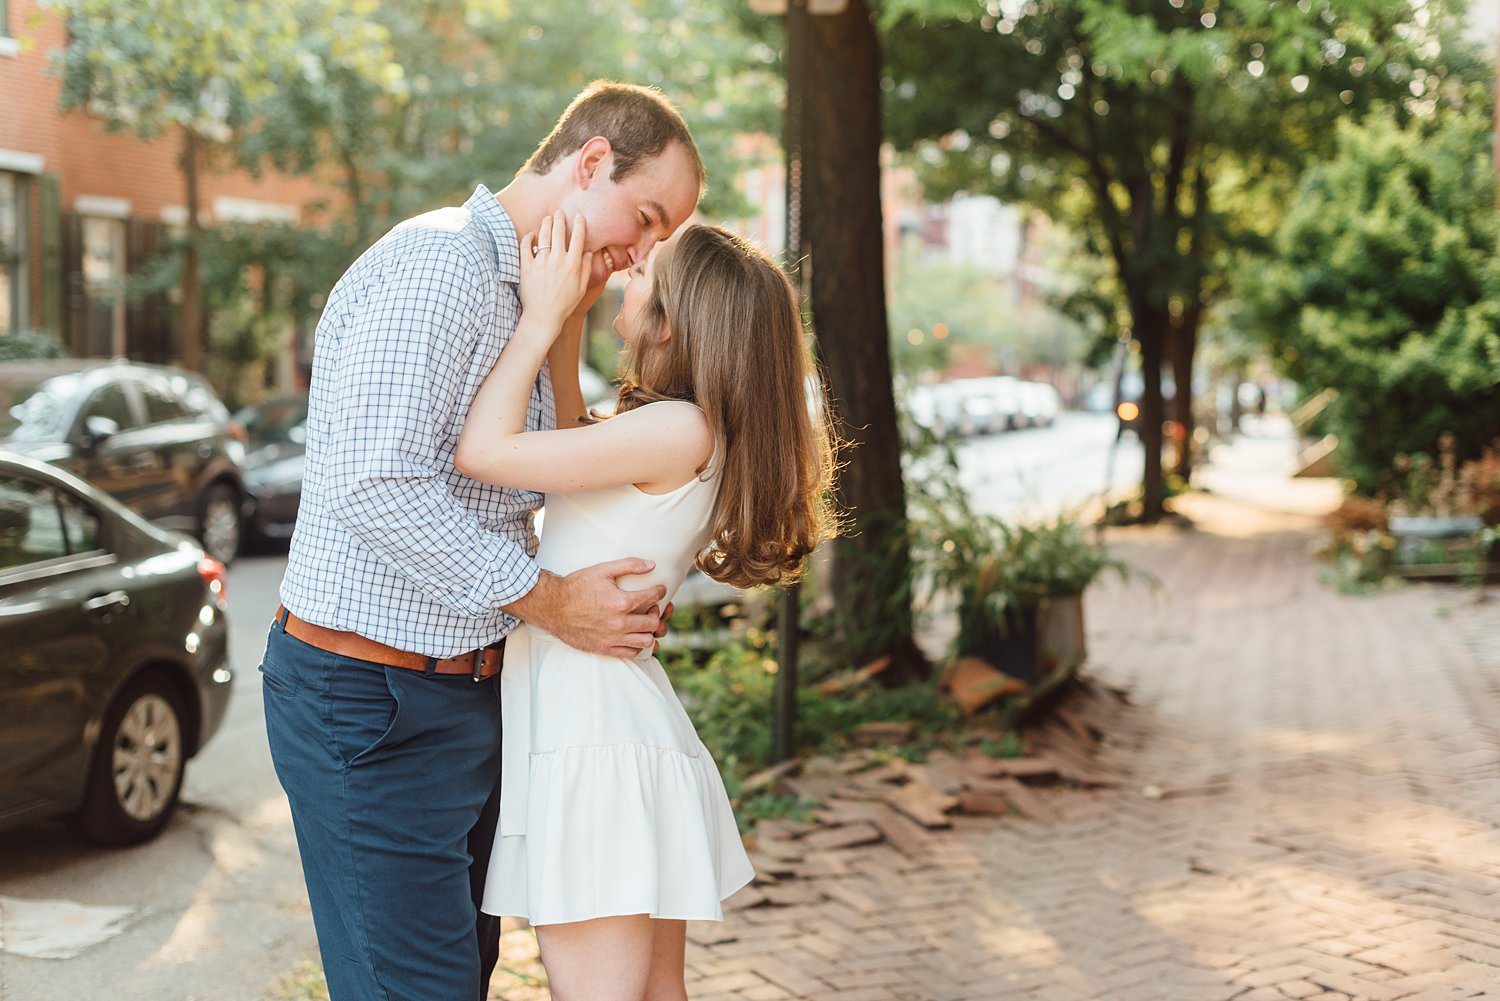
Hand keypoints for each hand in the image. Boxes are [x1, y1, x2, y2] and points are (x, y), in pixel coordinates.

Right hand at [504, 561, 668, 657]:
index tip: (659, 590)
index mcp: (621, 602)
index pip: (652, 598)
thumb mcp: (603, 570)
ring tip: (645, 623)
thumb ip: (629, 565)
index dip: (659, 592)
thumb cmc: (576, 586)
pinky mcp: (604, 648)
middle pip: (653, 622)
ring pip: (646, 641)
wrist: (553, 606)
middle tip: (652, 607)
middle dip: (657, 613)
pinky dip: (639, 646)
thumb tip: (652, 565)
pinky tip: (636, 636)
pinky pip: (631, 653)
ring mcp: (612, 638)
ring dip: (651, 632)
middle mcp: (619, 623)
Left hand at [519, 211, 592, 328]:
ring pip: (543, 236)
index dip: (579, 224)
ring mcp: (541, 263)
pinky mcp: (527, 267)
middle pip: (559, 232)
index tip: (579, 216)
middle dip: (560, 219)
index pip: (578, 238)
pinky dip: (528, 238)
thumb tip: (588, 252)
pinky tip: (531, 235)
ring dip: (546, 224)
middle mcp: (557, 261)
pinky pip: (526, 247)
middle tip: (559, 213)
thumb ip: (585, 269)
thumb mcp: (581, 288)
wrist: (543, 317)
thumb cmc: (564, 305)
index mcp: (572, 265)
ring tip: (547, 218)